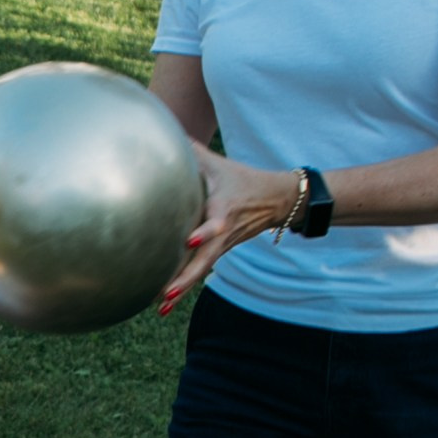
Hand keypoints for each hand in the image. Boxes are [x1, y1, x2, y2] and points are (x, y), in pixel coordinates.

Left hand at [158, 149, 306, 315]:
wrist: (276, 200)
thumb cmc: (240, 178)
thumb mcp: (218, 163)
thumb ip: (190, 150)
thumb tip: (163, 132)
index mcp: (224, 209)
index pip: (215, 223)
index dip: (204, 232)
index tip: (189, 239)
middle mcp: (223, 232)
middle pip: (206, 258)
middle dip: (187, 276)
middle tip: (167, 292)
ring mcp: (222, 245)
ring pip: (202, 269)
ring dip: (182, 288)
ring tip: (161, 305)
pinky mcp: (218, 252)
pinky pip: (200, 271)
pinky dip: (183, 287)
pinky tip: (163, 304)